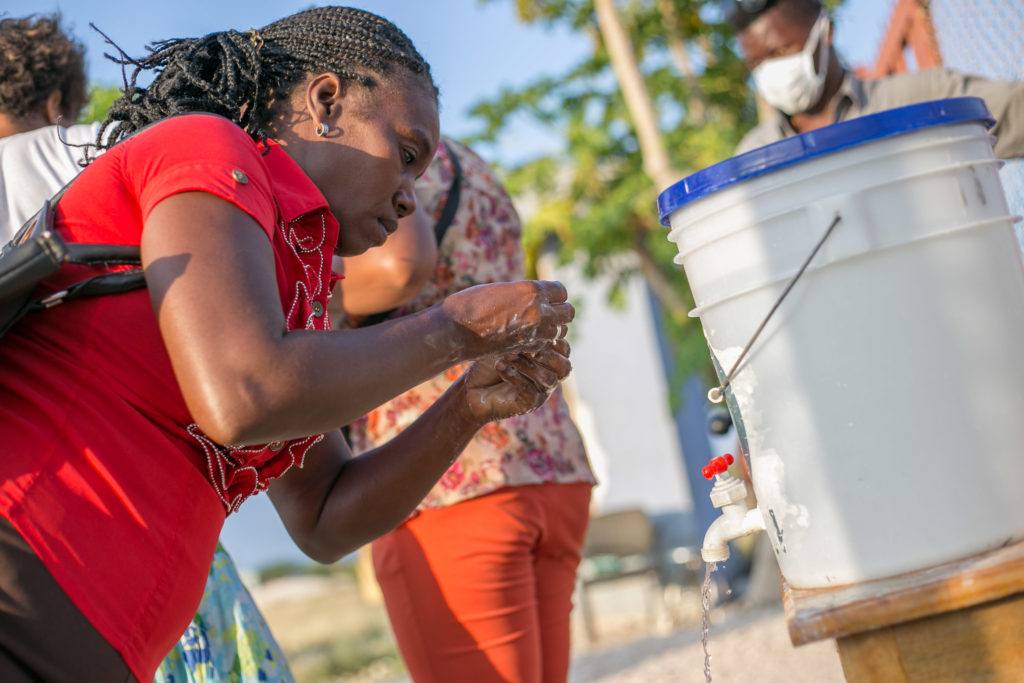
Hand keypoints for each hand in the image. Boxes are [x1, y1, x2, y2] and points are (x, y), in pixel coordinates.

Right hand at [440, 280, 573, 357]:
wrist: (455, 331)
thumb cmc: (471, 304)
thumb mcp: (502, 289)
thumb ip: (524, 293)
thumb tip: (541, 296)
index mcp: (531, 290)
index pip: (561, 291)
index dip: (555, 294)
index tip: (546, 297)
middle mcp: (537, 311)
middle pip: (568, 312)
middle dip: (559, 312)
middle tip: (547, 312)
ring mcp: (533, 332)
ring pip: (560, 331)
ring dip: (552, 328)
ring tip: (538, 326)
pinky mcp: (526, 348)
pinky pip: (546, 344)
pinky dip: (542, 342)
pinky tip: (528, 338)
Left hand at [461, 339, 571, 422]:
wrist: (472, 389)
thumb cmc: (489, 363)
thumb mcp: (504, 344)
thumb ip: (522, 335)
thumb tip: (535, 326)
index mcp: (548, 359)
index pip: (563, 348)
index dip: (551, 339)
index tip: (530, 331)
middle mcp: (549, 376)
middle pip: (565, 367)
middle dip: (547, 355)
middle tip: (526, 348)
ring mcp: (541, 392)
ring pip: (549, 379)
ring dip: (528, 365)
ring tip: (506, 357)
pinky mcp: (529, 404)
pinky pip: (531, 390)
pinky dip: (515, 376)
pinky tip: (499, 366)